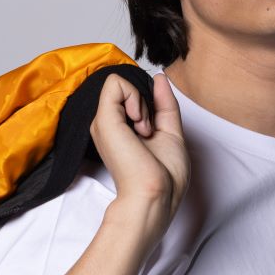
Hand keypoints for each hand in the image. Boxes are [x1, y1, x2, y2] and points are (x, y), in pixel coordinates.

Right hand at [90, 72, 189, 240]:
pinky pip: (116, 83)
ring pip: (119, 82)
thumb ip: (164, 103)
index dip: (147, 99)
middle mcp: (109, 124)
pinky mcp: (103, 119)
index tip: (155, 123)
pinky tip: (139, 125)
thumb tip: (158, 77)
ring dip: (140, 102)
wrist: (155, 196)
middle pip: (126, 87)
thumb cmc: (165, 177)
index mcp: (121, 129)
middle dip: (144, 101)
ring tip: (144, 131)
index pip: (131, 94)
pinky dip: (134, 97)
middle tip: (149, 131)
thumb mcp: (170, 131)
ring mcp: (103, 122)